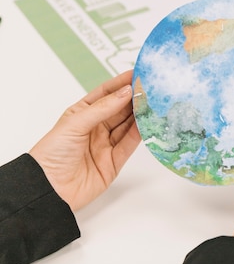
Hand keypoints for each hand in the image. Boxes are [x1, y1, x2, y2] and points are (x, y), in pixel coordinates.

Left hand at [29, 71, 140, 210]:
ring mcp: (106, 144)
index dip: (121, 83)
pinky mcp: (115, 161)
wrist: (49, 189)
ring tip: (155, 102)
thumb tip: (127, 92)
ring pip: (128, 125)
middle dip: (135, 98)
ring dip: (141, 114)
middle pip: (120, 109)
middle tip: (152, 87)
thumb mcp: (76, 124)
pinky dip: (141, 134)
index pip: (105, 94)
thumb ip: (103, 108)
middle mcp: (96, 127)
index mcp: (82, 114)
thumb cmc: (53, 153)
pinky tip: (149, 123)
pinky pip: (130, 144)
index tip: (138, 73)